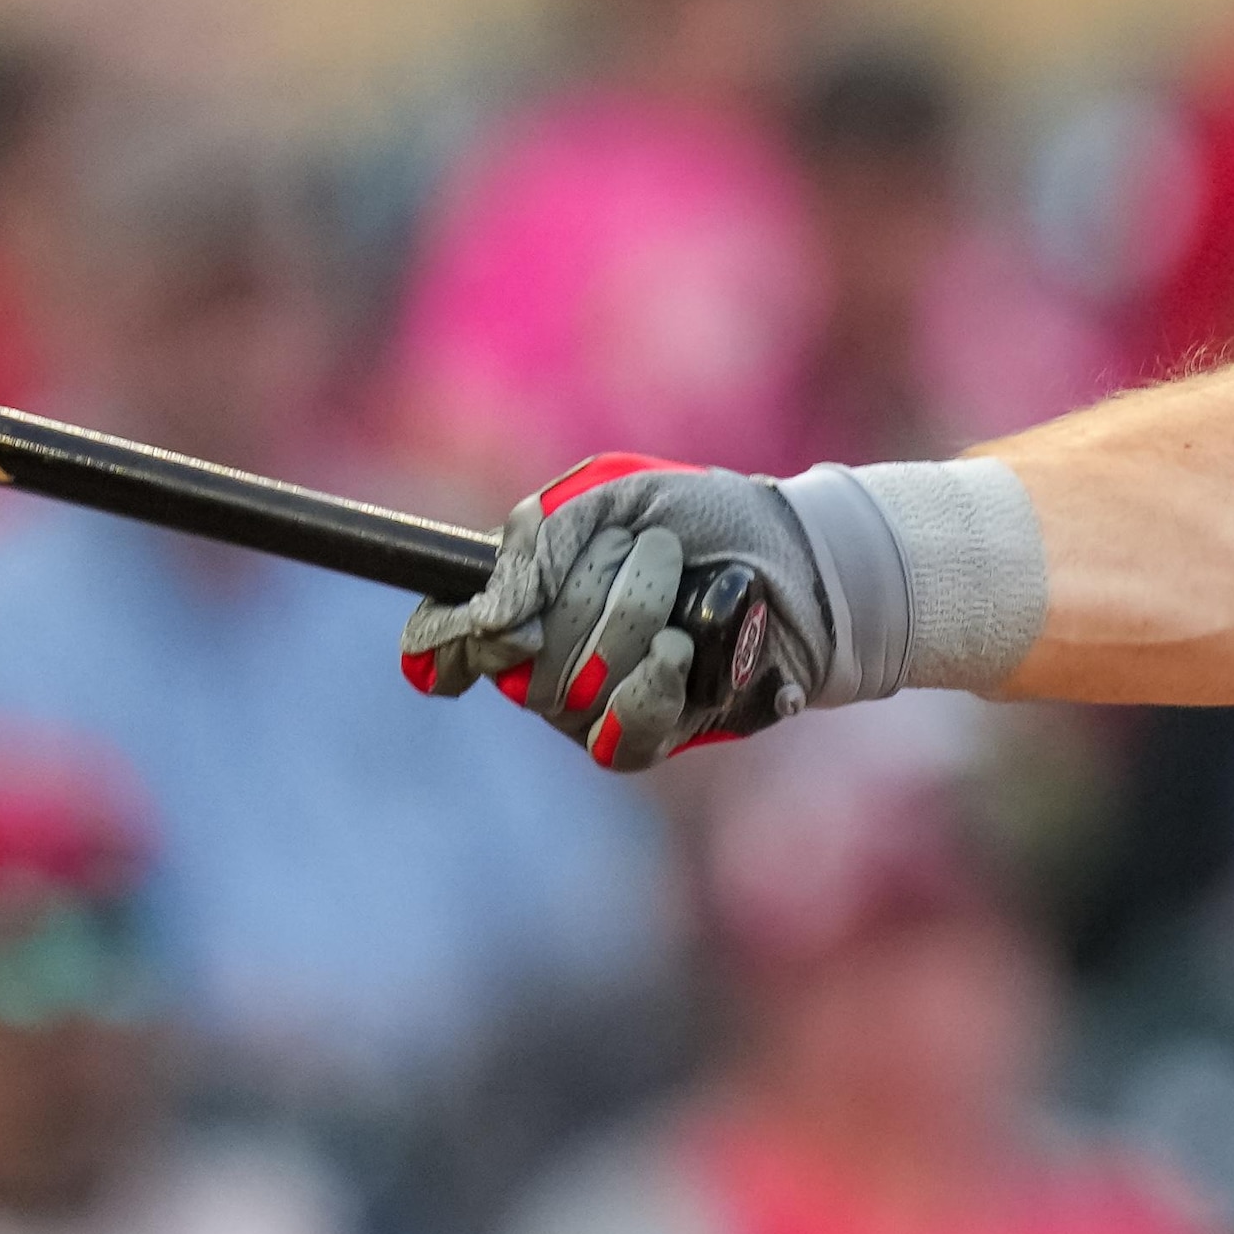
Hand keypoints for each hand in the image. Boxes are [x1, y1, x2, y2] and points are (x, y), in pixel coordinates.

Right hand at [399, 456, 825, 770]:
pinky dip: (648, 686)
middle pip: (519, 653)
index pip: (442, 637)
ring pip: (572, 686)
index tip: (490, 621)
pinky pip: (618, 735)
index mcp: (519, 598)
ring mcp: (589, 705)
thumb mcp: (613, 498)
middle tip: (654, 545)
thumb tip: (492, 619)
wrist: (792, 555)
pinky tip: (674, 649)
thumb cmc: (699, 521)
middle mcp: (541, 660)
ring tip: (683, 577)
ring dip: (635, 613)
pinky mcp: (648, 735)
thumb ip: (541, 542)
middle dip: (591, 585)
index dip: (442, 638)